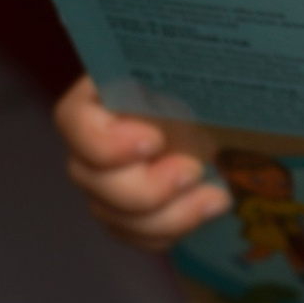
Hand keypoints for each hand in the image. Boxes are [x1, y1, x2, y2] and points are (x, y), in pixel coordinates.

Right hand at [53, 74, 229, 251]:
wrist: (229, 112)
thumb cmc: (212, 82)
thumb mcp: (203, 69)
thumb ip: (190, 73)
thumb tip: (200, 72)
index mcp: (103, 92)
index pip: (74, 119)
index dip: (106, 141)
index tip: (154, 142)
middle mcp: (93, 138)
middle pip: (91, 177)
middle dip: (145, 188)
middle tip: (193, 172)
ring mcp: (104, 177)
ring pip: (111, 213)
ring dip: (166, 216)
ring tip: (215, 198)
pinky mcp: (124, 209)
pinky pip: (132, 233)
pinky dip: (167, 231)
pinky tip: (205, 212)